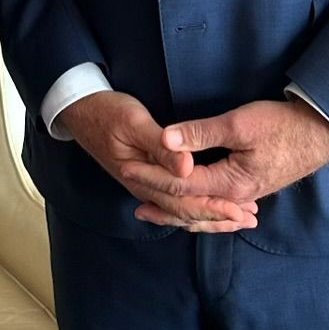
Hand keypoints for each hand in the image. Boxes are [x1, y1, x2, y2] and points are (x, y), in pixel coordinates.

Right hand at [60, 90, 258, 232]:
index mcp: (140, 176)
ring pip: (179, 211)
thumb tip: (187, 167)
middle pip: (184, 212)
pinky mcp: (145, 179)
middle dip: (218, 217)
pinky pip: (173, 203)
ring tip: (237, 219)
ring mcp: (143, 185)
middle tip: (249, 220)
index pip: (183, 199)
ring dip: (209, 216)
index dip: (212, 205)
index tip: (239, 209)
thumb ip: (160, 145)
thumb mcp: (133, 121)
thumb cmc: (106, 111)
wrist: (79, 110)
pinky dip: (193, 209)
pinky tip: (207, 211)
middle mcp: (142, 188)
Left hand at [123, 99, 328, 229]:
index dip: (151, 175)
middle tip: (128, 189)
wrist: (321, 133)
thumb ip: (200, 134)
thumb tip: (165, 139)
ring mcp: (243, 196)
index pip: (180, 184)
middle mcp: (234, 197)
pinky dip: (197, 207)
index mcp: (229, 184)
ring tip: (150, 205)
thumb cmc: (281, 126)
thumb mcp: (238, 124)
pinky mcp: (249, 189)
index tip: (126, 165)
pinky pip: (215, 205)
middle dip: (157, 196)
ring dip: (174, 206)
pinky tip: (189, 206)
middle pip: (188, 204)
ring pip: (202, 208)